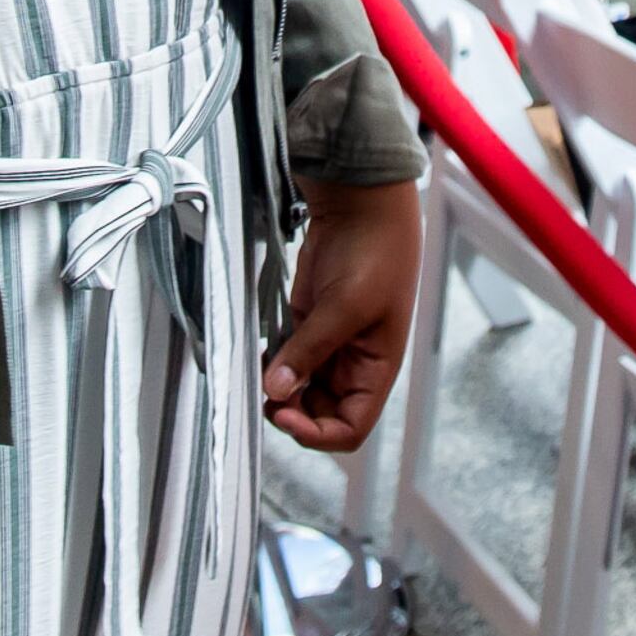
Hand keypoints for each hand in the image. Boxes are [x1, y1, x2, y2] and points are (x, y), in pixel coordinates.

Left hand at [264, 175, 422, 451]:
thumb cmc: (375, 252)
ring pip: (301, 386)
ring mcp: (329, 342)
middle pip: (321, 413)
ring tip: (260, 373)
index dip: (318, 433)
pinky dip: (272, 361)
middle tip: (266, 396)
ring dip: (279, 388)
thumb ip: (310, 350)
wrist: (362, 202)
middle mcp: (354, 363)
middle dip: (293, 412)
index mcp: (376, 369)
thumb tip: (277, 391)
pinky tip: (260, 352)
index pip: (350, 428)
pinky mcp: (308, 319)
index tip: (286, 415)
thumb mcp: (346, 306)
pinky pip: (287, 355)